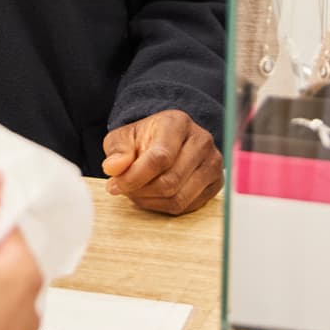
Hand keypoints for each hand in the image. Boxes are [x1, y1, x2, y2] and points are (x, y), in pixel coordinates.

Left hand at [102, 109, 221, 215]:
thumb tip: (113, 168)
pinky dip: (164, 207)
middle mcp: (201, 141)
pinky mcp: (216, 183)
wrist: (168, 140)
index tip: (114, 185)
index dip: (135, 177)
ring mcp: (213, 163)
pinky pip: (188, 206)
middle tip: (125, 190)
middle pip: (170, 181)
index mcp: (178, 123)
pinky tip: (152, 196)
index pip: (159, 158)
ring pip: (179, 198)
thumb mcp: (123, 137)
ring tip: (137, 192)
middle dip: (141, 191)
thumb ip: (117, 150)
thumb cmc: (145, 139)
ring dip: (151, 201)